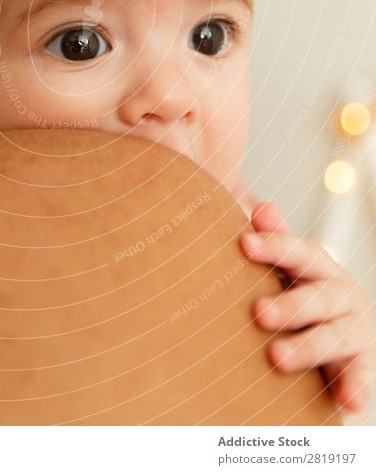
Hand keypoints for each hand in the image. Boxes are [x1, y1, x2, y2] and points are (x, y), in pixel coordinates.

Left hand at [239, 201, 375, 415]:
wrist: (343, 342)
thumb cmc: (302, 296)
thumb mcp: (290, 269)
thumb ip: (276, 240)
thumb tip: (259, 207)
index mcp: (319, 269)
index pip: (300, 253)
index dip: (275, 246)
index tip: (245, 244)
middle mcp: (341, 296)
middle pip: (317, 297)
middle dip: (289, 304)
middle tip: (258, 312)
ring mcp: (355, 332)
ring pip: (334, 337)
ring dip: (308, 346)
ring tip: (277, 357)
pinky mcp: (362, 368)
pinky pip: (361, 378)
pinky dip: (355, 388)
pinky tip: (348, 401)